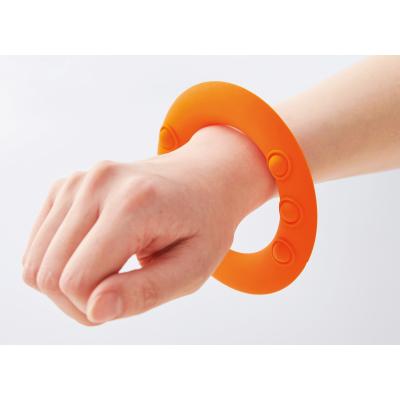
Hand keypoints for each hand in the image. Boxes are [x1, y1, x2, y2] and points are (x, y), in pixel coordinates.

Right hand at [22, 126, 274, 324]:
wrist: (202, 179)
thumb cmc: (204, 224)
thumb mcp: (193, 267)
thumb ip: (145, 292)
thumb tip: (94, 311)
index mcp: (134, 203)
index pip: (77, 280)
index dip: (95, 310)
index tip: (126, 301)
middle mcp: (98, 183)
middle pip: (47, 273)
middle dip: (78, 302)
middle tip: (120, 292)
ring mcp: (78, 180)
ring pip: (35, 261)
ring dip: (66, 283)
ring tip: (110, 272)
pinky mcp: (66, 186)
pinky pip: (38, 244)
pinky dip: (60, 262)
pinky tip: (96, 253)